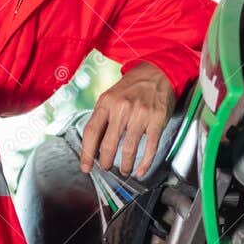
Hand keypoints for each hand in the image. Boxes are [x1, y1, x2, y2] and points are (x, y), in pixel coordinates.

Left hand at [79, 64, 175, 178]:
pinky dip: (145, 162)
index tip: (85, 166)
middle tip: (105, 168)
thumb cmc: (133, 86)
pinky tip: (140, 170)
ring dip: (125, 165)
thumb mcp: (111, 95)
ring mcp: (140, 115)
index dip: (86, 152)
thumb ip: (103, 116)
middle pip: (108, 144)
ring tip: (124, 170)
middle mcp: (122, 109)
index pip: (91, 132)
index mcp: (106, 102)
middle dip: (105, 162)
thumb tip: (94, 143)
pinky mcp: (156, 121)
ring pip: (129, 149)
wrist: (158, 72)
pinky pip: (150, 147)